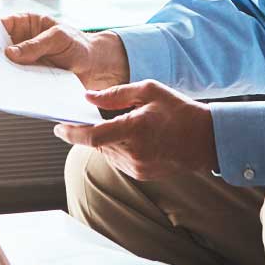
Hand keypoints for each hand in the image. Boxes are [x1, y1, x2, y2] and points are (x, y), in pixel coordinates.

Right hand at [2, 13, 129, 90]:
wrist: (96, 67)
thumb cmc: (79, 45)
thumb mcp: (59, 39)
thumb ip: (36, 45)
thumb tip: (10, 53)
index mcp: (25, 24)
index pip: (0, 25)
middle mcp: (20, 42)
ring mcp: (23, 61)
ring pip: (4, 66)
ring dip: (0, 72)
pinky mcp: (28, 78)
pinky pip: (15, 80)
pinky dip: (12, 84)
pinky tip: (8, 88)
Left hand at [53, 80, 217, 180]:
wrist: (206, 140)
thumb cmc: (181, 111)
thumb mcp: (150, 91)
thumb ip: (116, 94)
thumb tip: (88, 98)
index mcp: (134, 129)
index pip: (92, 136)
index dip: (71, 133)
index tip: (58, 127)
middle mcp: (133, 152)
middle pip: (97, 144)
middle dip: (91, 132)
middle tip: (96, 118)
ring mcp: (136, 167)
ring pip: (106, 153)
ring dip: (107, 140)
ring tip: (128, 126)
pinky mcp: (140, 174)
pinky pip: (118, 160)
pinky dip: (119, 148)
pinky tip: (136, 138)